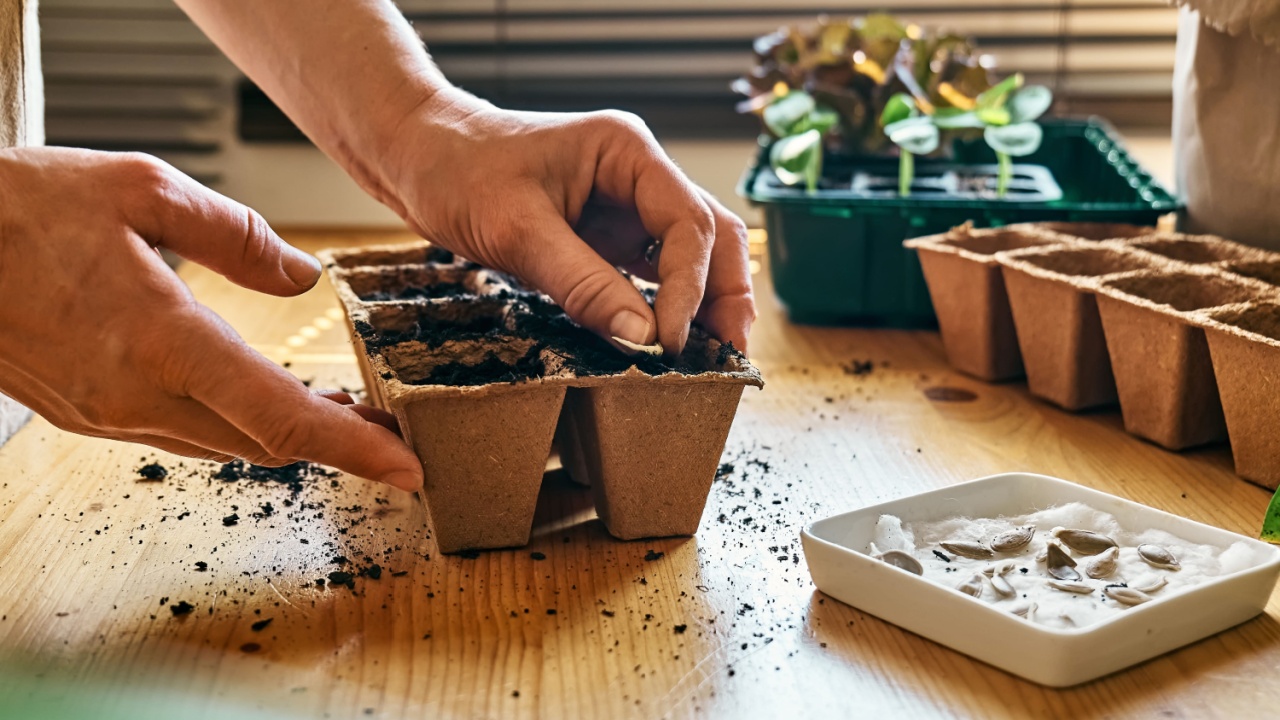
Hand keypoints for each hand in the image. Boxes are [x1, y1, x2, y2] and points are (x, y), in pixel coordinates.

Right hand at [0, 147, 422, 490]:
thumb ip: (235, 237)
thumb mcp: (142, 189)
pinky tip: (259, 401)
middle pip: (263, 444)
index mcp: (160, 340)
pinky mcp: (89, 416)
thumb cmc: (22, 208)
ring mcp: (109, 415)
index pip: (281, 415)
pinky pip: (181, 435)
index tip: (407, 467)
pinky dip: (235, 426)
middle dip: (335, 444)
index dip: (354, 448)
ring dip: (287, 436)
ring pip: (224, 446)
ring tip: (341, 414)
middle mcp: (136, 395)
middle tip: (389, 429)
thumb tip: (303, 277)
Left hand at [378, 88, 756, 353]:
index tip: (668, 343)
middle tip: (729, 356)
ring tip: (712, 358)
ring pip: (692, 256)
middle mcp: (638, 176)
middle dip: (725, 295)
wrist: (416, 156)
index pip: (689, 223)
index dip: (689, 287)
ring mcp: (625, 206)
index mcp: (628, 152)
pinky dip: (666, 307)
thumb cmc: (458, 170)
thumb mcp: (518, 231)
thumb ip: (583, 283)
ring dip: (705, 304)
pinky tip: (667, 344)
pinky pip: (652, 273)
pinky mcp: (606, 236)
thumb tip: (643, 341)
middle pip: (711, 236)